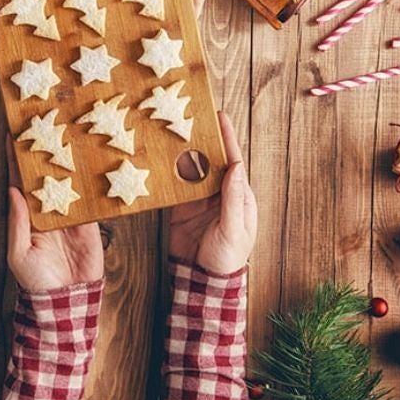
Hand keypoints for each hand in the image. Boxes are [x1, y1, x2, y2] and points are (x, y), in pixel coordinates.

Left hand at [6, 139, 103, 290]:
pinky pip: (90, 199)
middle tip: (43, 125)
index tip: (13, 136)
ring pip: (68, 182)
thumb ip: (18, 222)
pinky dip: (90, 182)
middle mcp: (48, 211)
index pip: (20, 182)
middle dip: (43, 153)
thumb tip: (13, 191)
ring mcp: (69, 215)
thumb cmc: (36, 281)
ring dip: (67, 161)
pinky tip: (90, 162)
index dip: (16, 161)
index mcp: (27, 216)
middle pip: (44, 175)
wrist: (67, 301)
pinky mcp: (90, 223)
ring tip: (67, 135)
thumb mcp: (19, 253)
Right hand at [169, 112, 256, 274]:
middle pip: (210, 161)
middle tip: (192, 118)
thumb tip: (236, 167)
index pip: (233, 162)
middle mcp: (218, 194)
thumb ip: (233, 198)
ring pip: (191, 170)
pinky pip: (175, 186)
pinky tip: (161, 160)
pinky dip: (168, 173)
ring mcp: (198, 201)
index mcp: (238, 197)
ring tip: (174, 132)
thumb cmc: (227, 258)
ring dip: (183, 153)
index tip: (219, 117)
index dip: (227, 139)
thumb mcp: (234, 229)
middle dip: (203, 139)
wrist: (203, 281)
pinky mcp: (180, 209)